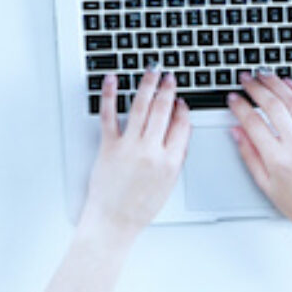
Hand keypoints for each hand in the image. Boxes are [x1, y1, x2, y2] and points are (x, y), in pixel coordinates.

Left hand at [78, 68, 189, 244]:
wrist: (114, 219)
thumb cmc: (140, 206)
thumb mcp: (169, 185)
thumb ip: (175, 159)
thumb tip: (181, 137)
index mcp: (171, 162)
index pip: (182, 127)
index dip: (182, 110)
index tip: (181, 99)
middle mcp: (151, 151)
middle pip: (162, 112)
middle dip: (167, 90)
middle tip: (168, 76)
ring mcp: (129, 147)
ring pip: (140, 108)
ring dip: (146, 86)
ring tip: (150, 72)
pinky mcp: (108, 145)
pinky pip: (109, 114)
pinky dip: (109, 94)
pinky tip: (112, 80)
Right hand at [229, 69, 291, 229]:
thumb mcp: (267, 186)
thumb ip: (250, 156)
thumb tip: (237, 132)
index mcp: (278, 159)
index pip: (253, 122)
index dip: (239, 106)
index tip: (232, 98)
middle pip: (274, 106)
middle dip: (257, 88)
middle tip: (247, 78)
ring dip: (279, 85)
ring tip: (267, 76)